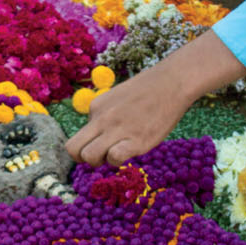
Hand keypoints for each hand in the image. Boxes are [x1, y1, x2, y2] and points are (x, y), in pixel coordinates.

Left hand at [65, 31, 245, 166]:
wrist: (172, 83)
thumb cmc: (147, 91)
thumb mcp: (116, 97)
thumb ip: (104, 115)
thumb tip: (98, 137)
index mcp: (96, 107)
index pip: (78, 137)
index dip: (87, 146)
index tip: (101, 144)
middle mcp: (102, 118)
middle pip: (73, 150)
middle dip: (85, 159)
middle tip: (103, 155)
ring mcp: (118, 129)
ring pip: (89, 157)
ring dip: (101, 162)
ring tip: (119, 152)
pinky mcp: (136, 140)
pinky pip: (114, 158)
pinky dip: (119, 161)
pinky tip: (131, 151)